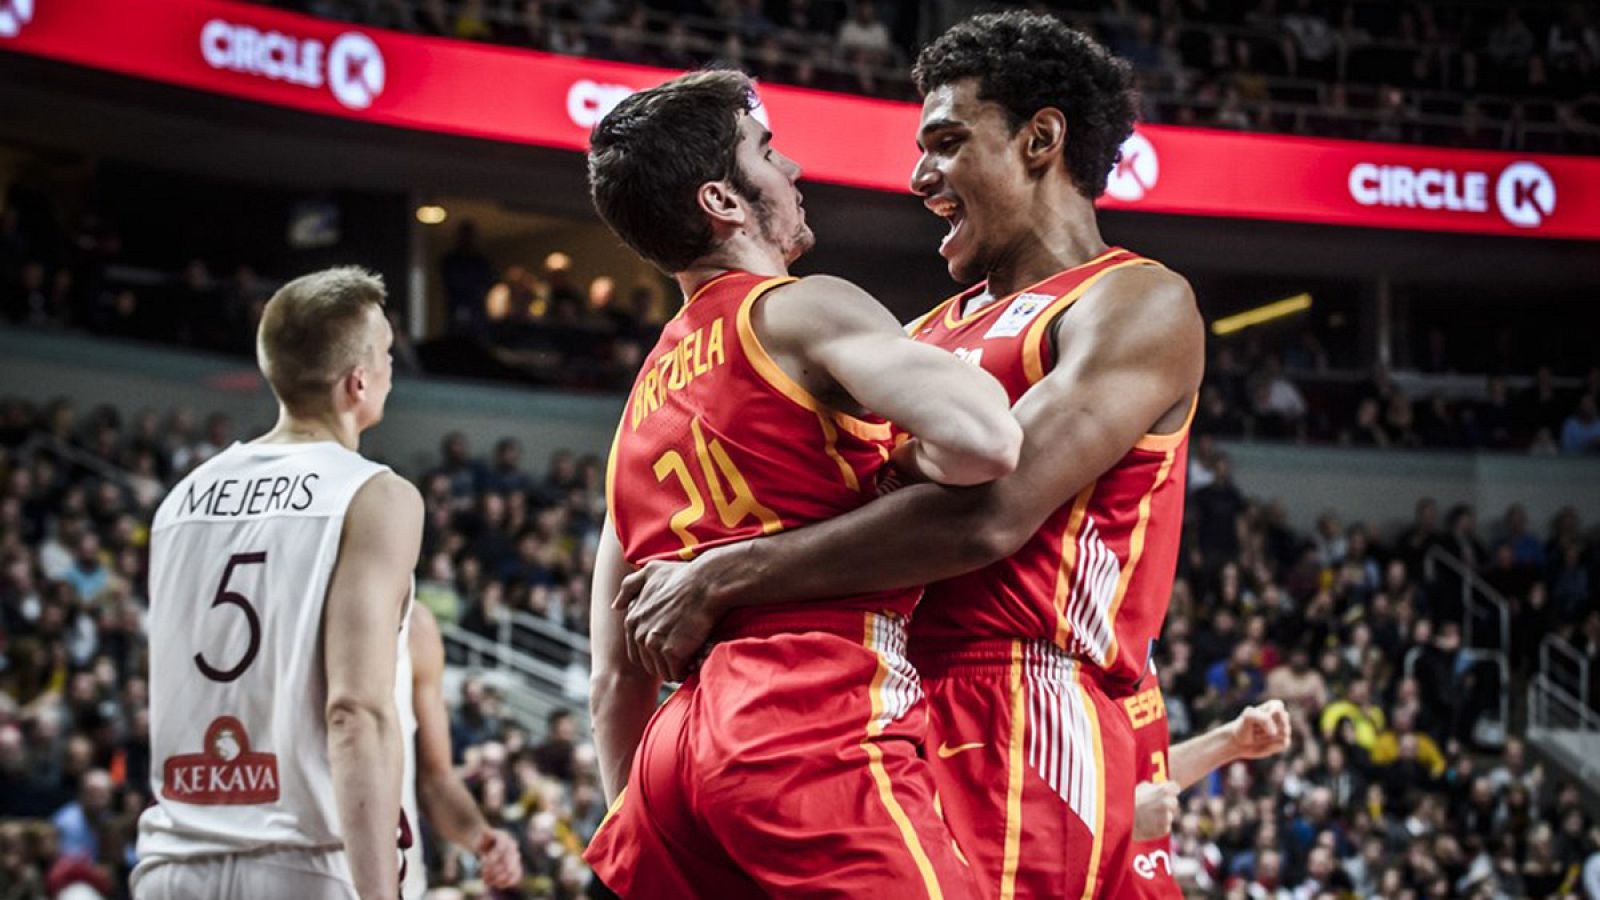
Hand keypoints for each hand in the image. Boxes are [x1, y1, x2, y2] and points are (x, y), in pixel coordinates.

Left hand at [473, 826, 522, 888]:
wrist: (487, 844)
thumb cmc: (481, 839)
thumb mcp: (479, 836)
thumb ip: (484, 835)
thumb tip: (485, 831)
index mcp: (504, 837)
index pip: (501, 849)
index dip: (492, 858)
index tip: (481, 862)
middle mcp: (512, 847)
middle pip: (507, 862)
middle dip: (494, 871)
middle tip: (483, 874)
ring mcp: (515, 857)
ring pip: (512, 871)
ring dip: (498, 879)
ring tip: (486, 881)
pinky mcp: (515, 866)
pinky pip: (516, 876)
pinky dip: (507, 882)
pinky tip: (497, 885)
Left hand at [614, 551, 730, 681]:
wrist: (707, 583)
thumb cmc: (684, 576)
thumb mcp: (650, 572)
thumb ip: (629, 587)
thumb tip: (616, 605)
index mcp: (632, 619)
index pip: (636, 651)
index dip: (655, 651)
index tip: (672, 643)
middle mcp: (639, 633)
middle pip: (649, 663)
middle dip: (665, 661)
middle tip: (684, 650)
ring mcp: (654, 644)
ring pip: (663, 671)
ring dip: (676, 668)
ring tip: (691, 655)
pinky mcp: (672, 652)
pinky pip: (677, 673)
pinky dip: (686, 671)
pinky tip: (695, 659)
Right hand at [1132, 781, 1179, 840]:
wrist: (1121, 820)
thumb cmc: (1129, 802)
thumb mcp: (1141, 788)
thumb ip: (1154, 787)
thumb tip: (1162, 785)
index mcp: (1164, 790)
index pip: (1175, 788)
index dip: (1170, 790)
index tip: (1165, 792)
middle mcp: (1168, 803)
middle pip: (1174, 802)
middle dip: (1166, 803)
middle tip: (1153, 806)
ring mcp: (1167, 817)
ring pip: (1169, 815)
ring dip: (1161, 815)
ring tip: (1146, 816)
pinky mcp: (1164, 829)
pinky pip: (1165, 826)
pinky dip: (1158, 825)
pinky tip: (1147, 824)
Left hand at [1229, 699, 1291, 759]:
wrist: (1238, 743)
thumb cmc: (1243, 726)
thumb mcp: (1248, 716)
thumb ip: (1263, 719)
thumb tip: (1275, 733)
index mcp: (1273, 706)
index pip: (1278, 707)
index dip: (1269, 715)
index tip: (1257, 719)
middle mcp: (1281, 717)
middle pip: (1283, 723)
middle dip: (1267, 728)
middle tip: (1255, 730)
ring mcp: (1284, 730)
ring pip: (1284, 734)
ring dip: (1268, 738)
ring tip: (1258, 736)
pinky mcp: (1283, 742)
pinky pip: (1283, 745)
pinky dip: (1271, 746)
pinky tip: (1263, 744)